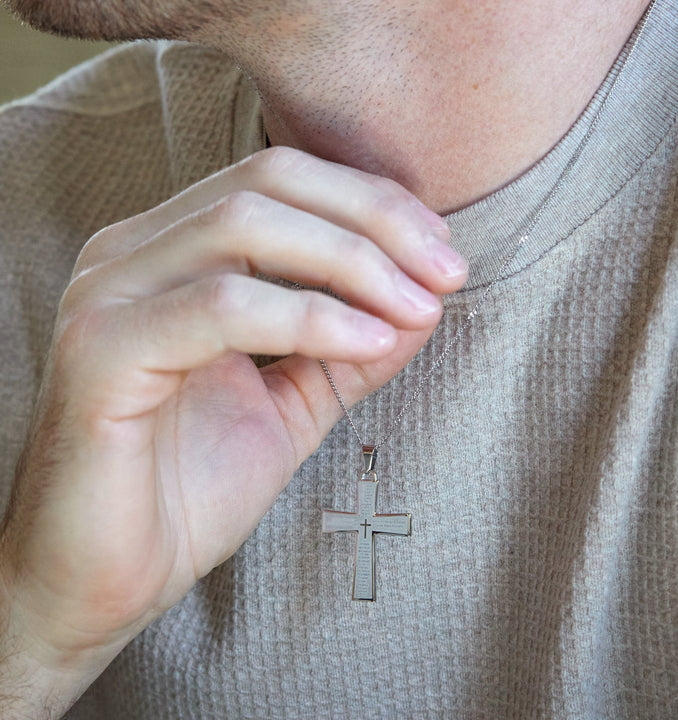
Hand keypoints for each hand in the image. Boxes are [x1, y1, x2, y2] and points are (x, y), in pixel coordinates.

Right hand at [0, 147, 466, 710]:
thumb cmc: (189, 489)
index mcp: (172, 254)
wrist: (107, 579)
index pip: (281, 181)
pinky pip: (221, 307)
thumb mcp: (294, 406)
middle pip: (269, 182)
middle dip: (376, 220)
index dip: (373, 205)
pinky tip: (368, 343)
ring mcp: (108, 296)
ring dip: (352, 263)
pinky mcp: (100, 352)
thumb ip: (351, 348)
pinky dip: (308, 317)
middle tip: (447, 272)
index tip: (441, 254)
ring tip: (417, 308)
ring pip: (244, 225)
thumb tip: (424, 299)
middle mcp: (133, 255)